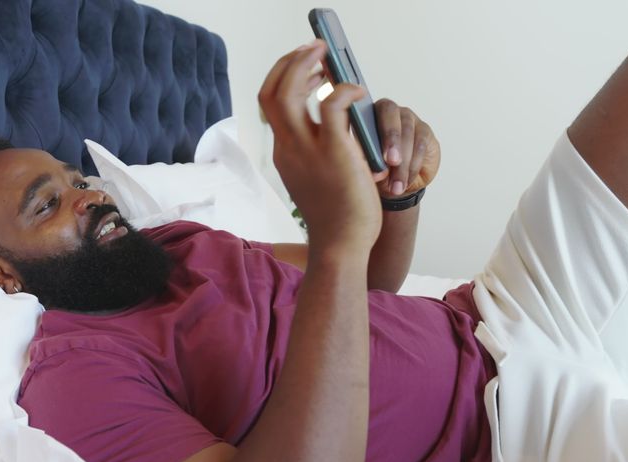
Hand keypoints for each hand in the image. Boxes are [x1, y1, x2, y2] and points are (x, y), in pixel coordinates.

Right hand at [258, 40, 381, 253]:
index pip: (269, 104)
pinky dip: (344, 90)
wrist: (342, 245)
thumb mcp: (319, 178)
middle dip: (288, 62)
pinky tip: (358, 92)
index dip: (283, 79)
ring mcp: (307, 149)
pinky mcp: (333, 151)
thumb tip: (340, 121)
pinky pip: (332, 105)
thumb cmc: (338, 217)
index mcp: (284, 153)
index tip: (307, 70)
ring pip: (288, 92)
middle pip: (270, 91)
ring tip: (326, 55)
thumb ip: (320, 151)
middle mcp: (288, 147)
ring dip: (305, 65)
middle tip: (313, 49)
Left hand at [371, 100, 440, 198]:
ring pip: (408, 133)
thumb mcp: (371, 171)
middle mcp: (389, 113)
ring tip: (397, 185)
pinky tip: (406, 181)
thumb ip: (371, 167)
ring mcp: (409, 119)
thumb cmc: (378, 170)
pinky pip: (420, 145)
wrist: (398, 182)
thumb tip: (377, 174)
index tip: (378, 154)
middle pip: (392, 117)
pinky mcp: (425, 131)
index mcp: (368, 115)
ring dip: (404, 162)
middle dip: (392, 141)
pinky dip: (413, 166)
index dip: (372, 131)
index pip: (369, 113)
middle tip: (392, 162)